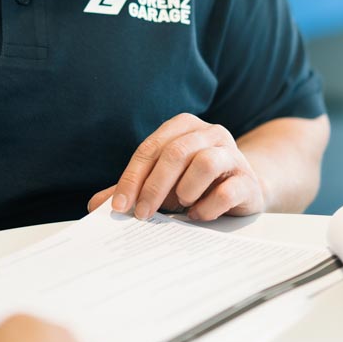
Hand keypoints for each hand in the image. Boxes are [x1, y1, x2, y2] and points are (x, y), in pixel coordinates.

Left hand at [87, 113, 263, 221]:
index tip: (119, 206)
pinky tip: (199, 215)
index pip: (150, 149)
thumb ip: (132, 189)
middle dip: (154, 186)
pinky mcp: (247, 179)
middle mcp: (209, 133)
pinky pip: (227, 190)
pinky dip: (208, 206)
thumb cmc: (195, 183)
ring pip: (205, 162)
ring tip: (180, 206)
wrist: (242, 189)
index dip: (131, 178)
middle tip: (142, 214)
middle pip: (175, 153)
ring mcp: (232, 153)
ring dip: (186, 189)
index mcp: (183, 126)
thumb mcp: (161, 182)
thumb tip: (95, 205)